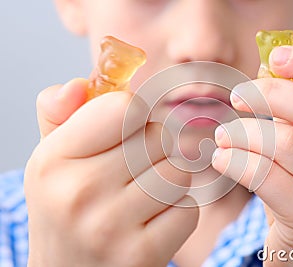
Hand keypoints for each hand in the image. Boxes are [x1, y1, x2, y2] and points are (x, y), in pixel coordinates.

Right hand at [25, 80, 198, 266]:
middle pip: (158, 136)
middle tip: (133, 169)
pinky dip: (177, 212)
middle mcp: (79, 193)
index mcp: (53, 160)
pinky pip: (187, 209)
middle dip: (154, 148)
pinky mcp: (143, 254)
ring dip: (169, 180)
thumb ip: (61, 115)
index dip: (135, 115)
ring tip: (142, 196)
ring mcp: (111, 227)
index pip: (125, 107)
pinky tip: (151, 222)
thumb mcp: (52, 160)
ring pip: (178, 171)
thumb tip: (78, 85)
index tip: (128, 129)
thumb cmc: (66, 209)